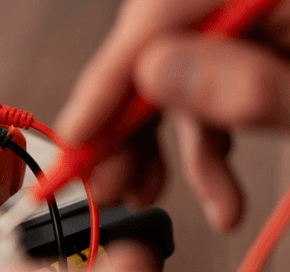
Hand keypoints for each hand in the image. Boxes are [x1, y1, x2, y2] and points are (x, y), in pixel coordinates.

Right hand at [56, 0, 289, 231]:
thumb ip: (251, 84)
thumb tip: (159, 75)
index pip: (160, 15)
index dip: (108, 80)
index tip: (76, 137)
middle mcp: (245, 3)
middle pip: (155, 50)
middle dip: (125, 127)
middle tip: (106, 183)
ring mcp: (248, 28)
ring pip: (173, 80)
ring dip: (159, 149)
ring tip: (148, 195)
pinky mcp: (252, 56)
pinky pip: (205, 94)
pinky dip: (201, 147)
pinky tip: (213, 189)